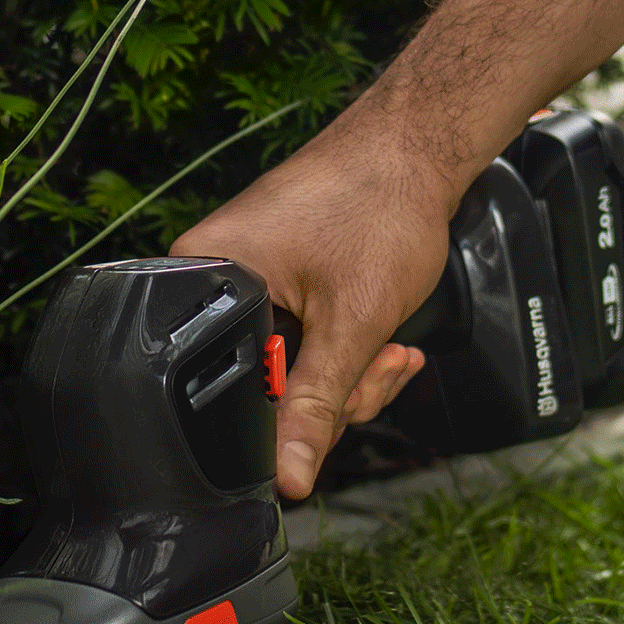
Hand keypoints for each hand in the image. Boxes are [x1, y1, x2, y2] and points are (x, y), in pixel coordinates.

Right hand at [171, 114, 457, 496]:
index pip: (224, 391)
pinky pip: (305, 339)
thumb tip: (287, 478)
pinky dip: (349, 346)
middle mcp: (216, 276)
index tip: (341, 409)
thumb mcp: (352, 322)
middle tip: (380, 363)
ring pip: (294, 368)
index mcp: (206, 280)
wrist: (417, 146)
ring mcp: (252, 276)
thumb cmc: (380, 205)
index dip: (285, 420)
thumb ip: (316, 406)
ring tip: (391, 344)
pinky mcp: (281, 276)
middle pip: (262, 385)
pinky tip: (387, 337)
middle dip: (337, 390)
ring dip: (353, 371)